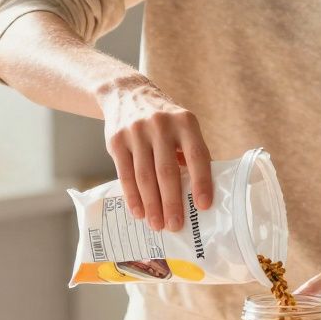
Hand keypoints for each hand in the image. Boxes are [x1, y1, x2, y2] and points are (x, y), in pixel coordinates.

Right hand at [98, 75, 212, 230]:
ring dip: (152, 205)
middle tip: (175, 225)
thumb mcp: (182, 126)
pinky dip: (133, 197)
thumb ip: (191, 153)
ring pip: (145, 176)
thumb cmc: (163, 120)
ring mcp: (136, 132)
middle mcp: (161, 125)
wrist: (126, 93)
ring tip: (158, 225)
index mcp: (185, 122)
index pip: (197, 156)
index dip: (201, 182)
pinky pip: (125, 175)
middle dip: (172, 202)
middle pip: (167, 171)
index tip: (203, 206)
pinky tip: (139, 212)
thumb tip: (200, 194)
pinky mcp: (117, 141)